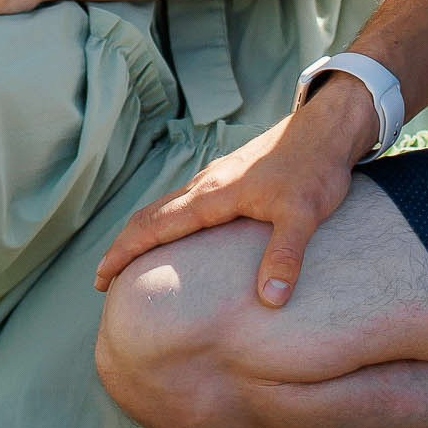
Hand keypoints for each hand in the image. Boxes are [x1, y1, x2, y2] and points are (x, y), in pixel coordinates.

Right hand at [92, 74, 376, 306]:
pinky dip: (166, 221)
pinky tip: (179, 235)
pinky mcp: (231, 176)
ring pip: (167, 206)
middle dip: (124, 246)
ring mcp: (218, 177)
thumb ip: (285, 256)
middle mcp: (207, 184)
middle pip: (151, 215)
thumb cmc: (315, 168)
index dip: (124, 252)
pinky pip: (185, 202)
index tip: (100, 277)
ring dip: (144, 233)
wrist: (326, 127)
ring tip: (134, 260)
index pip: (154, 226)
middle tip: (104, 278)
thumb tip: (270, 300)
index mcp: (213, 195)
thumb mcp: (304, 215)